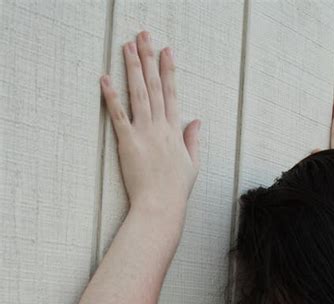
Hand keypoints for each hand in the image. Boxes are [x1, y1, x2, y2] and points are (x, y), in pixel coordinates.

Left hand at [100, 31, 200, 208]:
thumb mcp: (192, 165)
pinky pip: (119, 115)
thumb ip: (193, 140)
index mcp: (175, 132)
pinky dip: (112, 96)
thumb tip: (196, 121)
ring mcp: (145, 133)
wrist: (161, 206)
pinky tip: (105, 79)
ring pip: (139, 94)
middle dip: (149, 59)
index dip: (169, 71)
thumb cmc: (175, 190)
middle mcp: (161, 128)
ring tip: (127, 47)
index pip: (172, 94)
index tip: (167, 51)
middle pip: (156, 86)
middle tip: (144, 36)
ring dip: (133, 68)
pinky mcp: (128, 143)